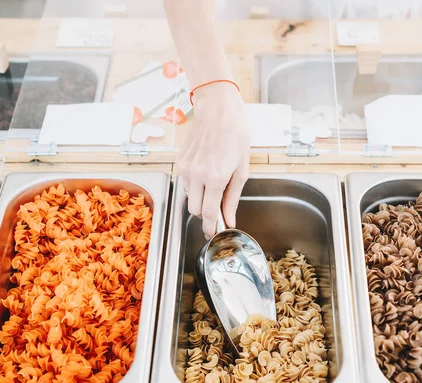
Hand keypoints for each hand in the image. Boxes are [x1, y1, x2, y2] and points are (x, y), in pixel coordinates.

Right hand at [177, 82, 249, 238]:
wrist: (218, 110)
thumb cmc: (235, 135)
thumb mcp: (242, 169)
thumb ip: (232, 197)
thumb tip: (229, 218)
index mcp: (215, 178)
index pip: (207, 213)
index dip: (210, 227)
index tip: (212, 233)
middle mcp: (196, 174)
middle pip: (194, 210)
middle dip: (204, 213)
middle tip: (216, 209)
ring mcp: (185, 167)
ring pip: (187, 196)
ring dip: (198, 197)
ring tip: (213, 183)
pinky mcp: (179, 161)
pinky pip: (184, 182)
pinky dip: (194, 183)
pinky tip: (205, 171)